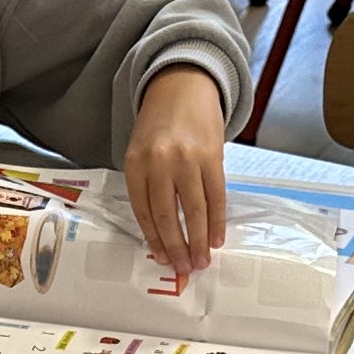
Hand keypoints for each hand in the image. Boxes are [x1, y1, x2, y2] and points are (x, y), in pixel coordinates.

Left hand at [123, 66, 231, 277]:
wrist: (182, 84)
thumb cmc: (160, 123)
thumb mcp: (141, 150)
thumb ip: (148, 184)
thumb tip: (161, 230)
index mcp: (135, 163)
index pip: (143, 211)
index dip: (154, 239)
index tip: (163, 259)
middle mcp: (159, 162)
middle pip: (167, 214)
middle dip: (177, 246)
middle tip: (185, 269)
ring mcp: (187, 159)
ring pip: (194, 210)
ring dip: (200, 240)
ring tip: (202, 260)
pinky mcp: (212, 155)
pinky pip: (216, 196)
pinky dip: (217, 220)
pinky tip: (218, 237)